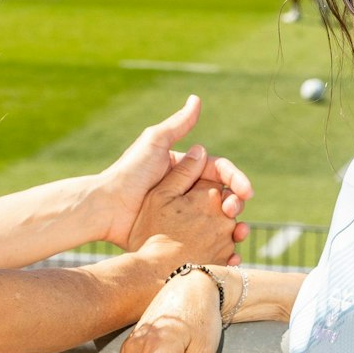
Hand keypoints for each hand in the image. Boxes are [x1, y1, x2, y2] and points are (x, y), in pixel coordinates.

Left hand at [95, 95, 251, 250]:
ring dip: (233, 226)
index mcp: (187, 169)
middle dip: (236, 202)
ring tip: (238, 233)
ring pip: (217, 219)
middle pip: (223, 195)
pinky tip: (229, 253)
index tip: (246, 191)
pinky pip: (204, 240)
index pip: (220, 171)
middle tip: (235, 211)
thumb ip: (178, 124)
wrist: (107, 207)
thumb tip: (197, 100)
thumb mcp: (155, 143)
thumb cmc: (130, 172)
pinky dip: (219, 247)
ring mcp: (183, 214)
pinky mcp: (178, 234)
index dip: (236, 179)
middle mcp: (188, 190)